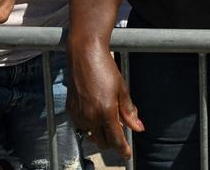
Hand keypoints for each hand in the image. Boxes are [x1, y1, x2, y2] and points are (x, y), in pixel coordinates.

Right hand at [66, 41, 143, 157]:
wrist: (85, 55)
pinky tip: (95, 111)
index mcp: (106, 112)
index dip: (122, 149)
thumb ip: (129, 111)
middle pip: (102, 142)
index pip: (115, 139)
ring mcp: (78, 114)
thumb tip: (138, 127)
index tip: (127, 155)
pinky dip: (89, 124)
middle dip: (111, 141)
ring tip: (107, 116)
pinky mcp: (70, 110)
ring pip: (91, 134)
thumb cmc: (106, 68)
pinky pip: (81, 125)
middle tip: (118, 130)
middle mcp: (90, 116)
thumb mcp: (122, 89)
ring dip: (100, 132)